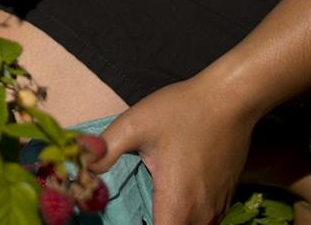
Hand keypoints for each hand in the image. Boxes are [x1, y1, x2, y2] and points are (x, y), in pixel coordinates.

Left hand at [90, 76, 258, 224]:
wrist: (230, 99)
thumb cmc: (182, 111)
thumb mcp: (135, 125)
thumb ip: (105, 149)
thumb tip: (80, 166)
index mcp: (178, 202)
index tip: (121, 221)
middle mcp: (202, 213)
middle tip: (133, 214)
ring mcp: (217, 207)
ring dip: (171, 223)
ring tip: (149, 212)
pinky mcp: (225, 197)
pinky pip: (205, 222)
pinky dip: (188, 220)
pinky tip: (171, 202)